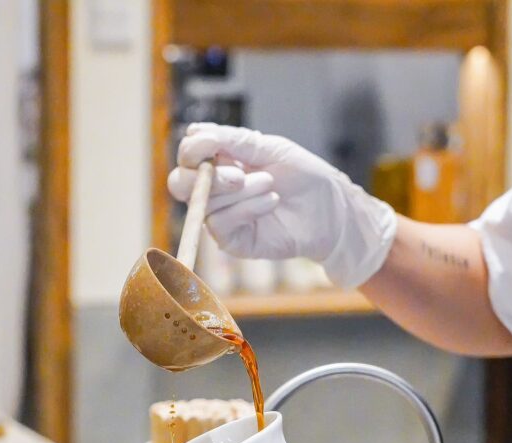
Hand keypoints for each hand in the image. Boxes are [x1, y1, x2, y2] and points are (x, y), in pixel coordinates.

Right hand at [168, 123, 396, 287]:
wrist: (330, 212)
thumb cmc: (304, 177)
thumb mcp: (270, 148)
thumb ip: (233, 141)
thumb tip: (194, 132)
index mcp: (222, 163)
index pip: (188, 157)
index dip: (191, 150)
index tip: (207, 144)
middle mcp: (216, 191)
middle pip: (181, 184)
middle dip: (206, 177)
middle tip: (238, 175)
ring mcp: (223, 217)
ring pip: (206, 203)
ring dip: (240, 192)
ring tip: (271, 185)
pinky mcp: (233, 241)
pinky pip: (221, 225)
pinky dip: (246, 209)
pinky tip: (271, 202)